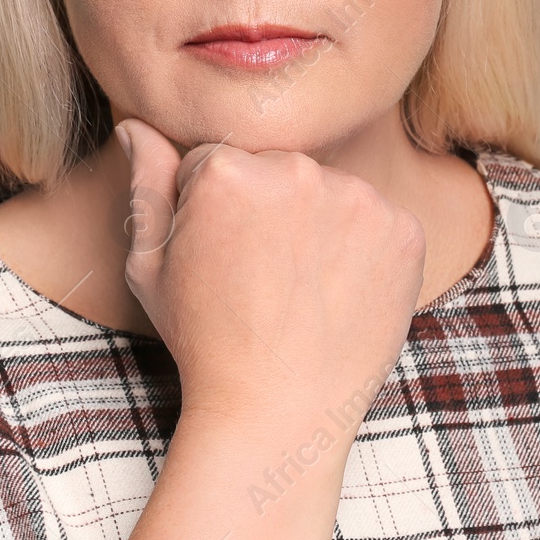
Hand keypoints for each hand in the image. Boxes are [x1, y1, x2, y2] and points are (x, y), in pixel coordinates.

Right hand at [116, 118, 425, 436]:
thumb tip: (134, 126)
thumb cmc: (205, 341)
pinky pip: (379, 220)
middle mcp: (298, 170)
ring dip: (319, 224)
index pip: (218, 161)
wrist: (279, 414)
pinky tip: (341, 293)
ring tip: (301, 290)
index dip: (211, 211)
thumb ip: (147, 184)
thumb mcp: (152, 265)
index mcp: (227, 170)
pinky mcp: (405, 230)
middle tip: (261, 278)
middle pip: (278, 169)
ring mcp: (359, 198)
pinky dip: (365, 249)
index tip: (220, 259)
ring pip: (330, 191)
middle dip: (268, 208)